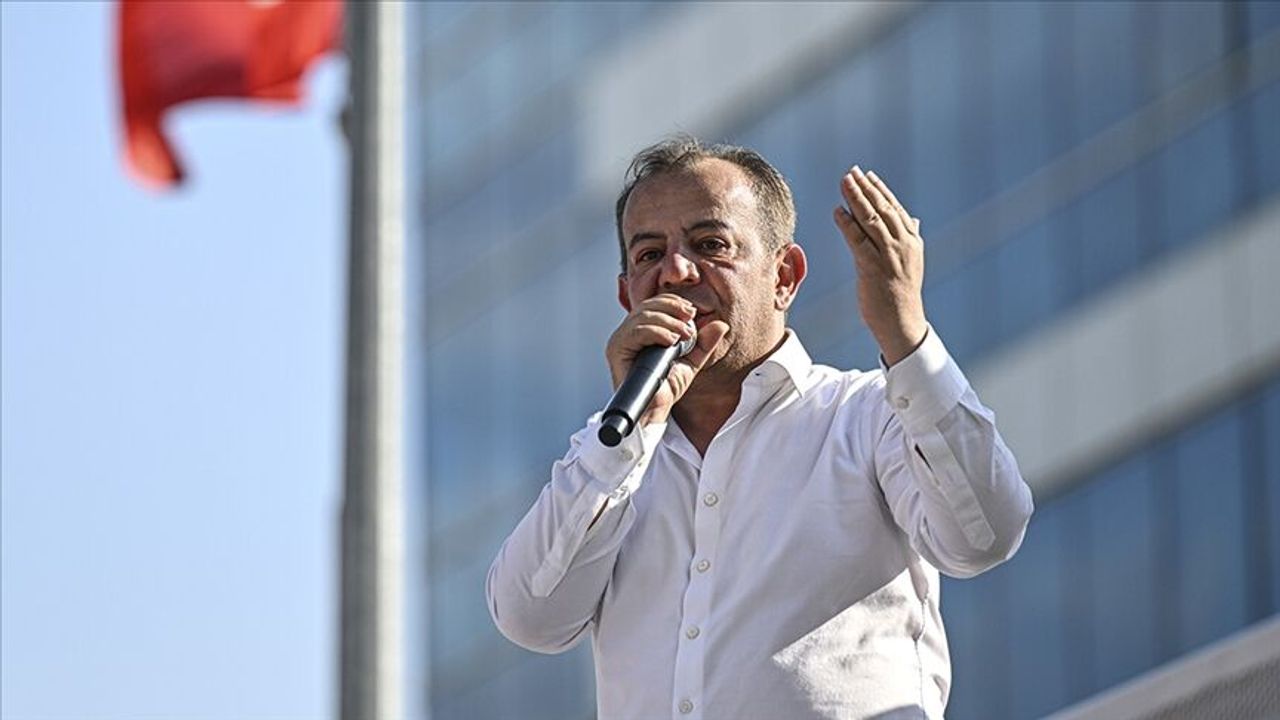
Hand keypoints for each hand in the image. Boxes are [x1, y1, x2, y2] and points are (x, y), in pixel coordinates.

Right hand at [605, 294, 729, 427]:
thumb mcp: (691, 361)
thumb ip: (704, 343)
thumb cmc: (666, 389)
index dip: (673, 302)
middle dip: (671, 308)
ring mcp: (621, 340)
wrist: (655, 412)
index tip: (692, 311)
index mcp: (642, 331)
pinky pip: (635, 332)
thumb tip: (721, 324)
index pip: (655, 305)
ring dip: (667, 320)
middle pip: (647, 306)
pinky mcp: (617, 350)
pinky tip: (671, 340)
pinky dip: (655, 332)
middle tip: (690, 317)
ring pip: (642, 316)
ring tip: (684, 334)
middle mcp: (629, 333)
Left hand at [832, 166, 927, 365]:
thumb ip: (909, 238)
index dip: (879, 189)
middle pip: (881, 208)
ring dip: (855, 198)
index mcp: (912, 241)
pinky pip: (858, 241)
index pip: (894, 208)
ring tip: (843, 182)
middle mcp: (903, 245)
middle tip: (851, 171)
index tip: (867, 175)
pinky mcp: (873, 268)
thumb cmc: (902, 294)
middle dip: (865, 187)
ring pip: (870, 219)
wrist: (902, 323)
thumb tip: (912, 219)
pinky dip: (847, 223)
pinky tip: (838, 211)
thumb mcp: (911, 262)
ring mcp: (889, 256)